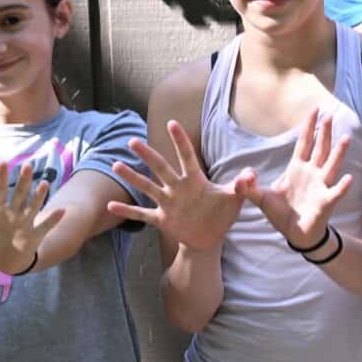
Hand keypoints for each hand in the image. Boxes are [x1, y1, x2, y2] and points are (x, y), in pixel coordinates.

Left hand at [0, 156, 57, 274]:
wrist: (1, 259)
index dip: (1, 177)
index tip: (4, 162)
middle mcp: (13, 213)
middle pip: (20, 194)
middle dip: (23, 180)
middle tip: (27, 165)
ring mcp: (25, 223)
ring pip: (33, 207)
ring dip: (39, 196)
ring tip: (44, 184)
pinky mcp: (34, 235)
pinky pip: (45, 226)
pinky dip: (53, 219)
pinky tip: (62, 211)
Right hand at [105, 121, 245, 250]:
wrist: (210, 238)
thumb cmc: (222, 213)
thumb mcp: (234, 199)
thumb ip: (242, 186)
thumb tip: (251, 174)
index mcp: (196, 181)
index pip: (187, 157)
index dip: (181, 141)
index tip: (171, 123)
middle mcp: (178, 188)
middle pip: (161, 168)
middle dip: (148, 155)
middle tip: (132, 140)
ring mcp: (168, 203)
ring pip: (148, 188)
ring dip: (132, 178)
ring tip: (116, 165)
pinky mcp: (162, 220)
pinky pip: (142, 214)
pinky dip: (127, 211)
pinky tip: (110, 206)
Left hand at [246, 108, 356, 247]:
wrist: (294, 234)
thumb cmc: (281, 213)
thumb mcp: (260, 198)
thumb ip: (249, 186)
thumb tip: (243, 173)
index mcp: (296, 169)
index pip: (304, 143)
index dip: (308, 127)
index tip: (315, 110)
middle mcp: (312, 174)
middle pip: (320, 149)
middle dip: (324, 132)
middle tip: (330, 115)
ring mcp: (320, 187)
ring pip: (331, 165)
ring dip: (338, 153)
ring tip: (346, 138)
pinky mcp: (325, 202)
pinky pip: (335, 193)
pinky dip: (342, 186)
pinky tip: (349, 178)